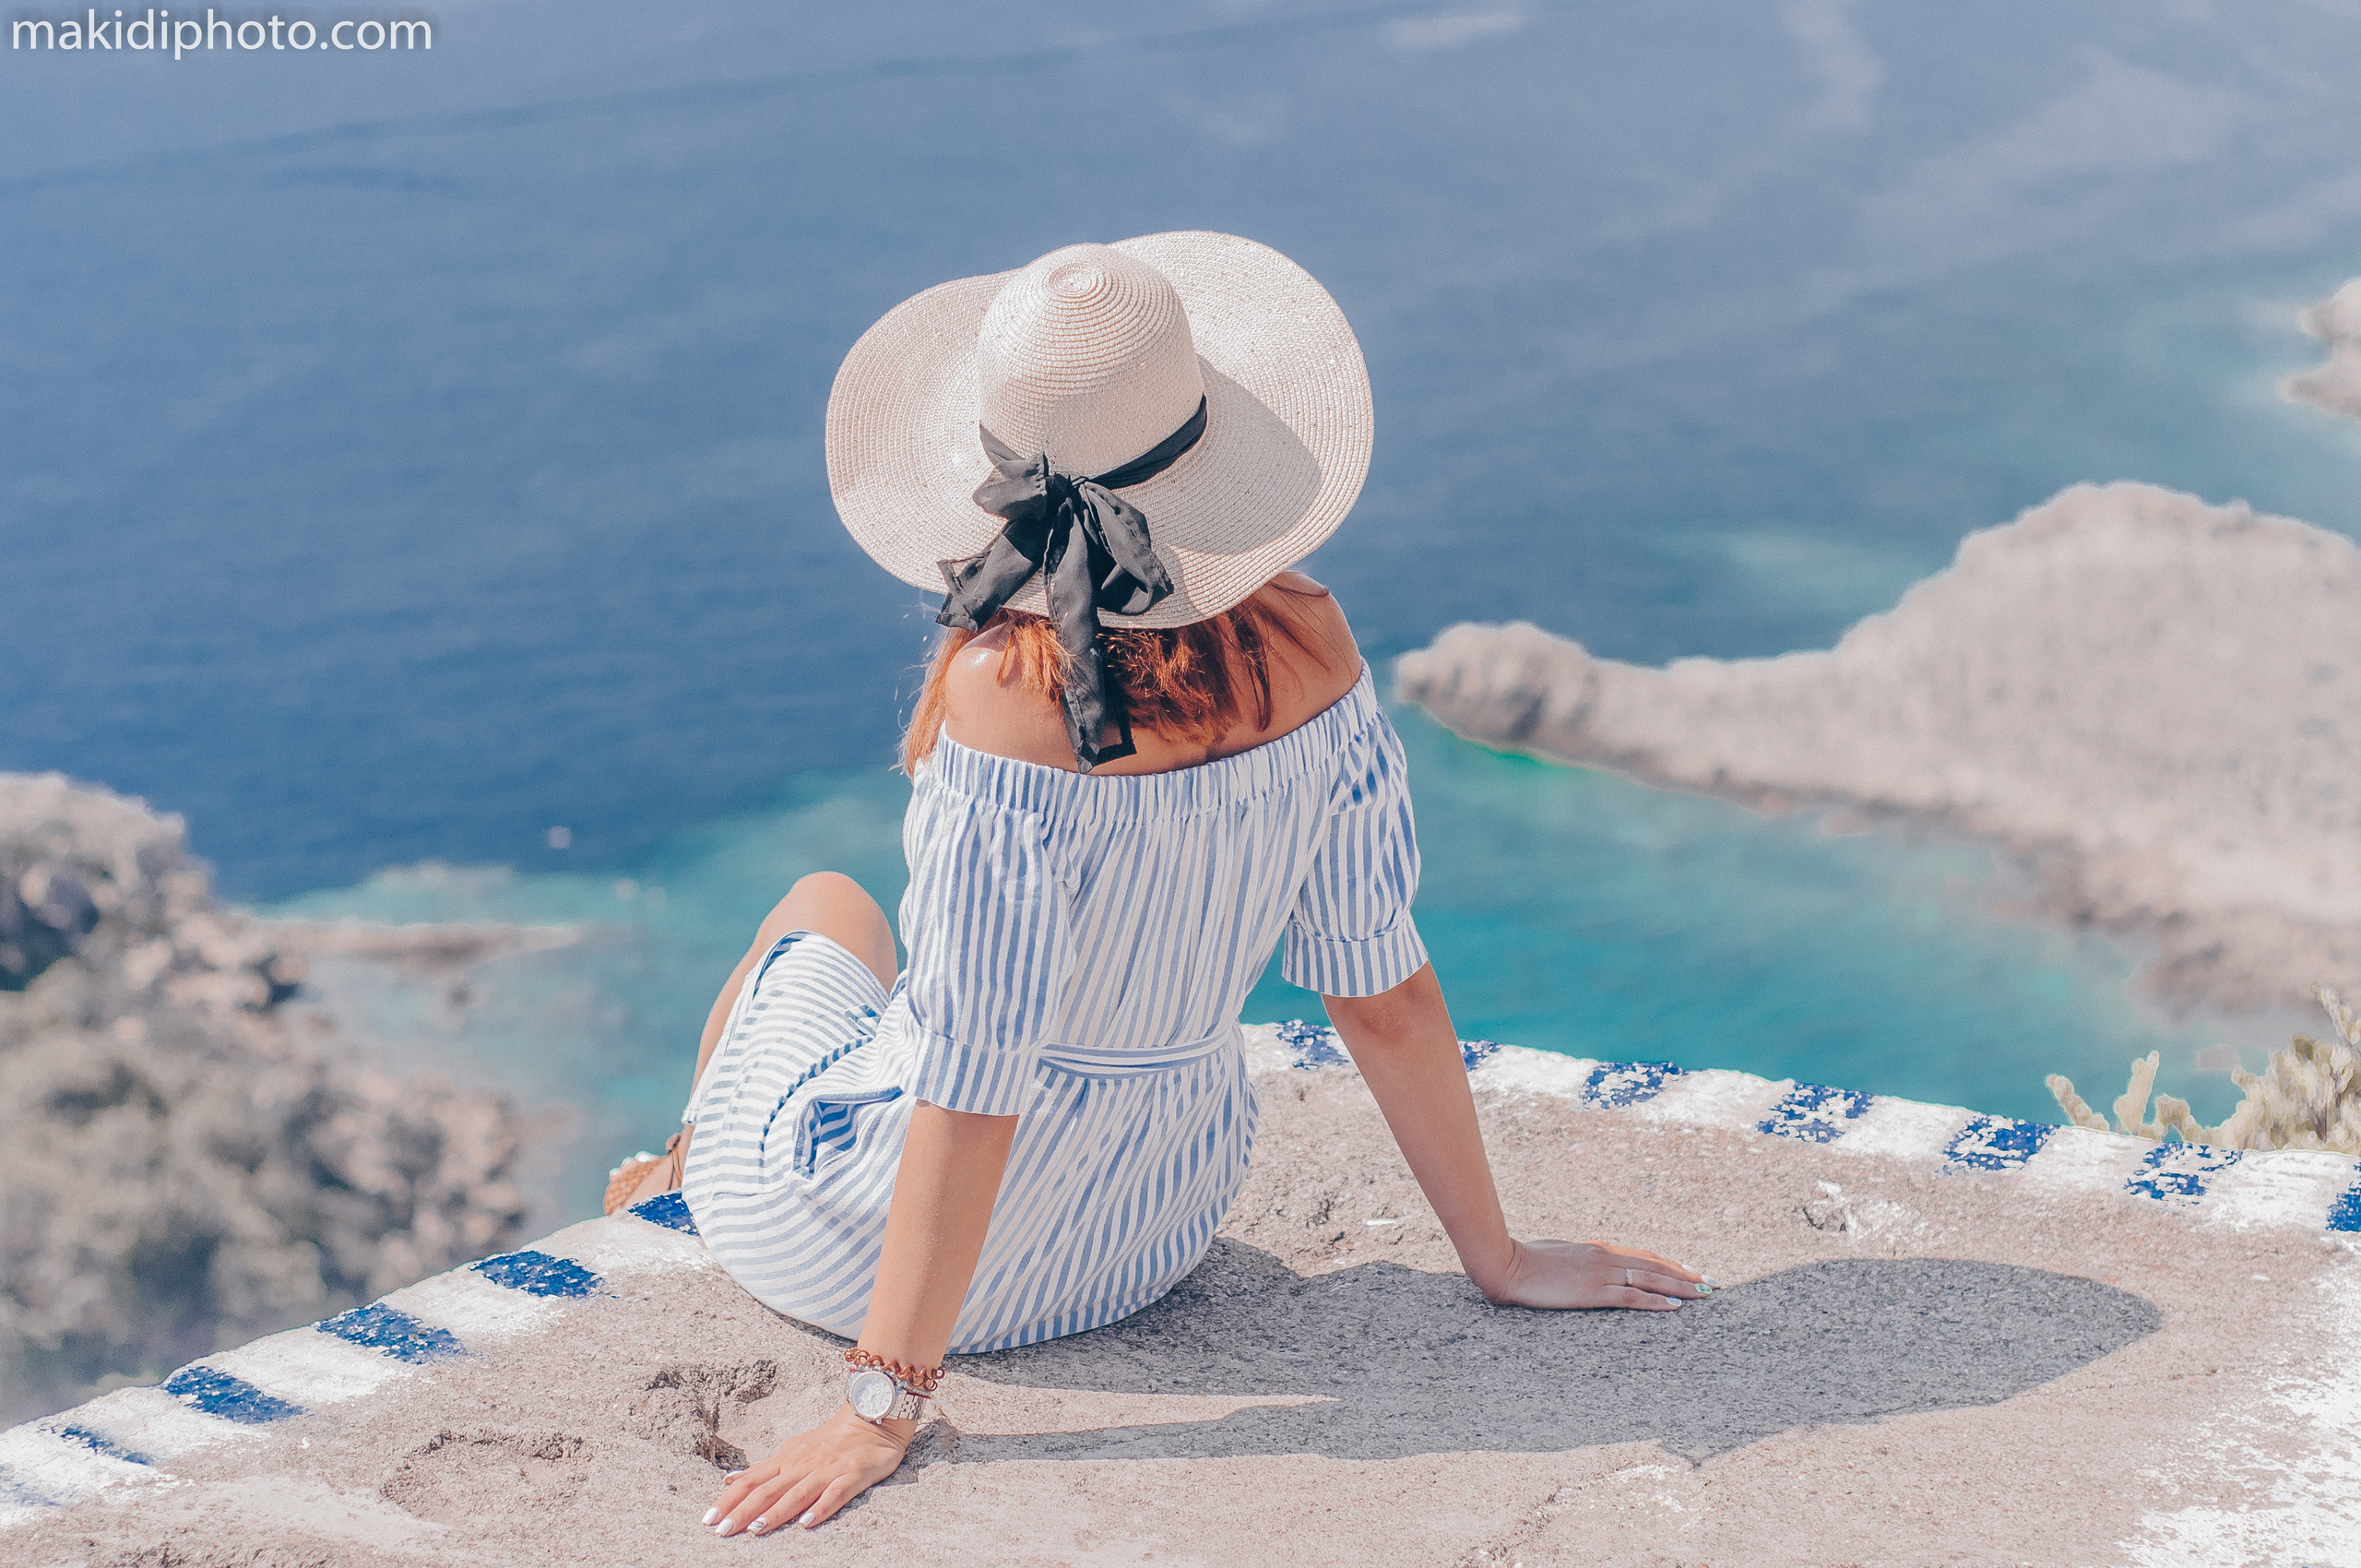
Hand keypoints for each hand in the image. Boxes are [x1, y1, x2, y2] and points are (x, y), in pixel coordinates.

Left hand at [706, 1404, 913, 1535]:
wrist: (871, 1418)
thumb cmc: (829, 1440)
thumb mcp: (790, 1450)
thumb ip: (761, 1470)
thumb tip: (728, 1481)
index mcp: (785, 1459)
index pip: (751, 1481)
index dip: (729, 1500)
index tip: (708, 1519)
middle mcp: (801, 1465)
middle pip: (768, 1490)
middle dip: (743, 1511)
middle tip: (721, 1531)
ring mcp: (826, 1471)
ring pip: (797, 1494)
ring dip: (776, 1512)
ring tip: (756, 1529)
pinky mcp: (852, 1476)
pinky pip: (836, 1494)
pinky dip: (820, 1508)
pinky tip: (807, 1523)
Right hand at [1479, 1238, 1713, 1310]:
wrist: (1508, 1265)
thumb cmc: (1527, 1259)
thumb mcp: (1559, 1254)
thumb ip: (1579, 1259)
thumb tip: (1587, 1265)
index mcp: (1599, 1249)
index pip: (1644, 1256)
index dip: (1671, 1263)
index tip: (1691, 1270)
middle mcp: (1606, 1257)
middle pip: (1656, 1265)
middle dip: (1687, 1274)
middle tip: (1712, 1282)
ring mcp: (1601, 1273)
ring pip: (1651, 1279)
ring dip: (1681, 1286)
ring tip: (1704, 1293)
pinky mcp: (1593, 1291)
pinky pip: (1632, 1297)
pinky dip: (1656, 1301)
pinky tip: (1674, 1307)